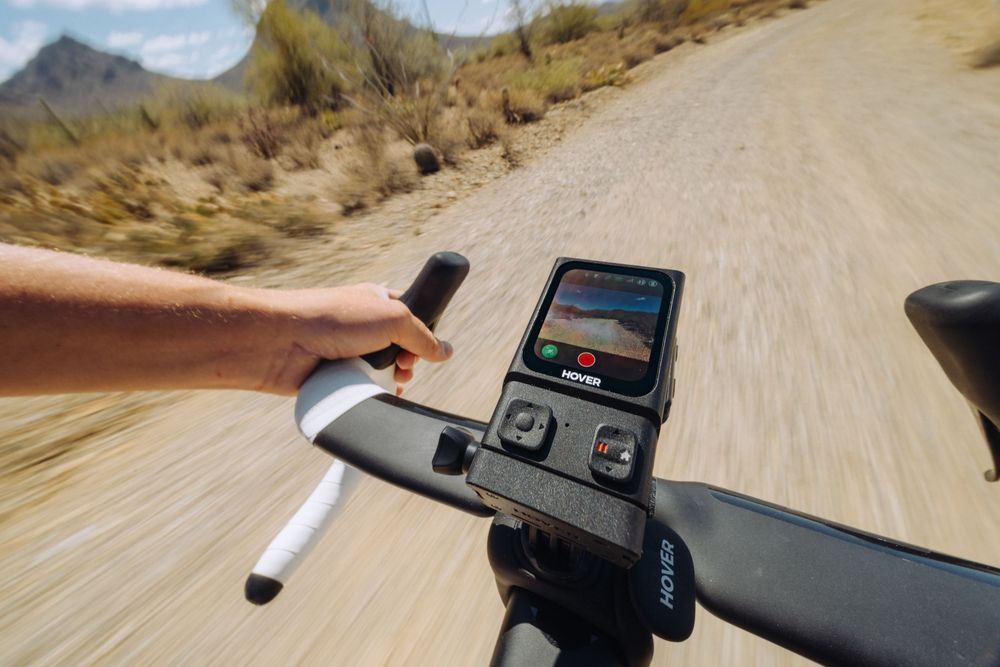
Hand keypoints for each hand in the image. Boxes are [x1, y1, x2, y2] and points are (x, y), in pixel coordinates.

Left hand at [261, 282, 453, 394]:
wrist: (282, 343)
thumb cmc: (331, 317)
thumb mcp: (393, 317)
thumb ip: (424, 337)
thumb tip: (446, 352)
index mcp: (376, 302)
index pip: (413, 317)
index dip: (424, 334)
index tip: (424, 346)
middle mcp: (363, 326)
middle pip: (403, 350)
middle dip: (410, 362)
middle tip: (403, 365)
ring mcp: (349, 353)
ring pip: (385, 374)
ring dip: (392, 380)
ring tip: (390, 381)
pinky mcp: (337, 377)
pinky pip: (365, 390)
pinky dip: (372, 394)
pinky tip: (374, 394)